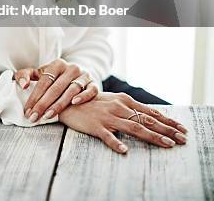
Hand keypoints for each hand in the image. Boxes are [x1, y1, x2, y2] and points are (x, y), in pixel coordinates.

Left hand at [13, 58, 97, 121]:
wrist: (77, 75)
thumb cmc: (54, 77)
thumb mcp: (39, 73)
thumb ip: (25, 75)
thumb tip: (23, 85)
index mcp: (57, 64)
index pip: (44, 81)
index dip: (35, 96)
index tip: (27, 111)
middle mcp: (71, 68)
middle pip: (56, 88)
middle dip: (43, 104)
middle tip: (34, 117)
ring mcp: (84, 75)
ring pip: (71, 90)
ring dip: (59, 104)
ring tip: (48, 116)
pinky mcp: (93, 83)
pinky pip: (91, 90)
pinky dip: (83, 96)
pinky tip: (74, 103)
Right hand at [58, 91, 187, 152]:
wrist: (68, 101)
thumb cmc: (93, 103)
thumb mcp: (114, 101)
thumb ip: (131, 109)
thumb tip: (152, 116)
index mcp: (125, 101)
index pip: (151, 112)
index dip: (168, 121)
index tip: (182, 129)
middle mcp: (119, 107)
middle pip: (147, 120)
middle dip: (167, 130)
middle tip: (183, 139)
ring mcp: (108, 117)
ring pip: (134, 128)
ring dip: (152, 136)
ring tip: (167, 144)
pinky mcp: (96, 126)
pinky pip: (107, 136)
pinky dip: (116, 143)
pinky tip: (124, 151)